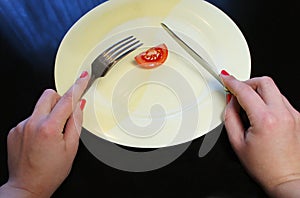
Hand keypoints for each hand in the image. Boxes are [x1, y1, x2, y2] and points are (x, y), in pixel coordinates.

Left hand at [0, 71, 88, 197]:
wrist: (27, 186)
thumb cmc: (50, 172)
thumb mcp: (71, 148)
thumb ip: (76, 122)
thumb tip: (79, 105)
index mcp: (49, 128)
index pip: (67, 99)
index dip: (78, 86)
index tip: (83, 77)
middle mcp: (32, 123)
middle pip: (49, 95)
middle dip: (60, 100)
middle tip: (65, 114)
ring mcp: (21, 126)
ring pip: (39, 107)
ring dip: (49, 113)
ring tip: (51, 134)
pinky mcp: (14, 130)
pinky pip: (30, 117)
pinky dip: (38, 123)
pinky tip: (40, 139)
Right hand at [220, 72, 299, 196]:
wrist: (286, 179)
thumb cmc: (264, 167)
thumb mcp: (237, 142)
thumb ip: (230, 117)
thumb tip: (230, 101)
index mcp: (266, 120)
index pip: (245, 91)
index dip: (232, 82)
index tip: (226, 78)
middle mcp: (283, 114)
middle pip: (264, 82)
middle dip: (248, 82)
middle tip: (237, 91)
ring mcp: (292, 115)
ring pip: (273, 89)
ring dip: (258, 92)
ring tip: (248, 107)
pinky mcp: (296, 117)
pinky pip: (279, 100)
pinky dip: (267, 100)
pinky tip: (260, 113)